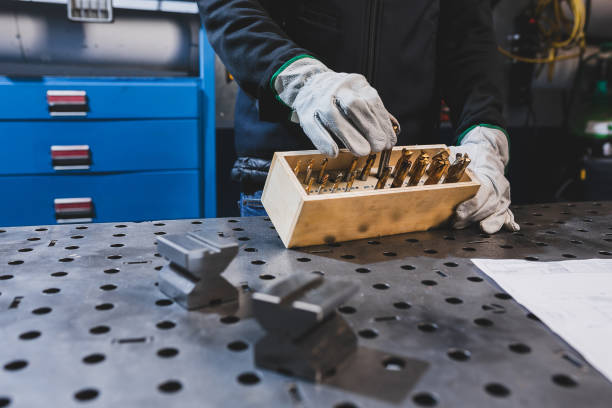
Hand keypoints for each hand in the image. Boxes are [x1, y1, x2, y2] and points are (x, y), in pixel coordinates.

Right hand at [273, 56, 397, 156]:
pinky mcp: (305, 112)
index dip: (382, 123)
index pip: (372, 101)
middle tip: (378, 147)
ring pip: (333, 115)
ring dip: (349, 136)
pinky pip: (313, 126)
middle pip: (354, 106)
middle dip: (369, 128)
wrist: (308, 82)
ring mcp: (319, 99)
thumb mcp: (360, 94)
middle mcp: (338, 88)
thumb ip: (375, 112)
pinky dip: (324, 141)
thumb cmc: (341, 96)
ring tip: (362, 151)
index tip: (389, 142)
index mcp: (356, 83)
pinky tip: (334, 152)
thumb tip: (393, 132)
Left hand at [449, 126, 519, 233]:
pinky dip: (508, 221)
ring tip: (473, 229)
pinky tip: (511, 228)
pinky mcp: (504, 201)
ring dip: (487, 222)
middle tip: (456, 224)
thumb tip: (433, 164)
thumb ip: (448, 161)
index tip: (458, 213)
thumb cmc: (471, 155)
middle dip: (473, 217)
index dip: (471, 205)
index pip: (481, 192)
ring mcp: (502, 194)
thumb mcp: (459, 154)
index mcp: (487, 174)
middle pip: (488, 205)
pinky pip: (508, 212)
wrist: (489, 150)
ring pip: (498, 211)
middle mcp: (498, 185)